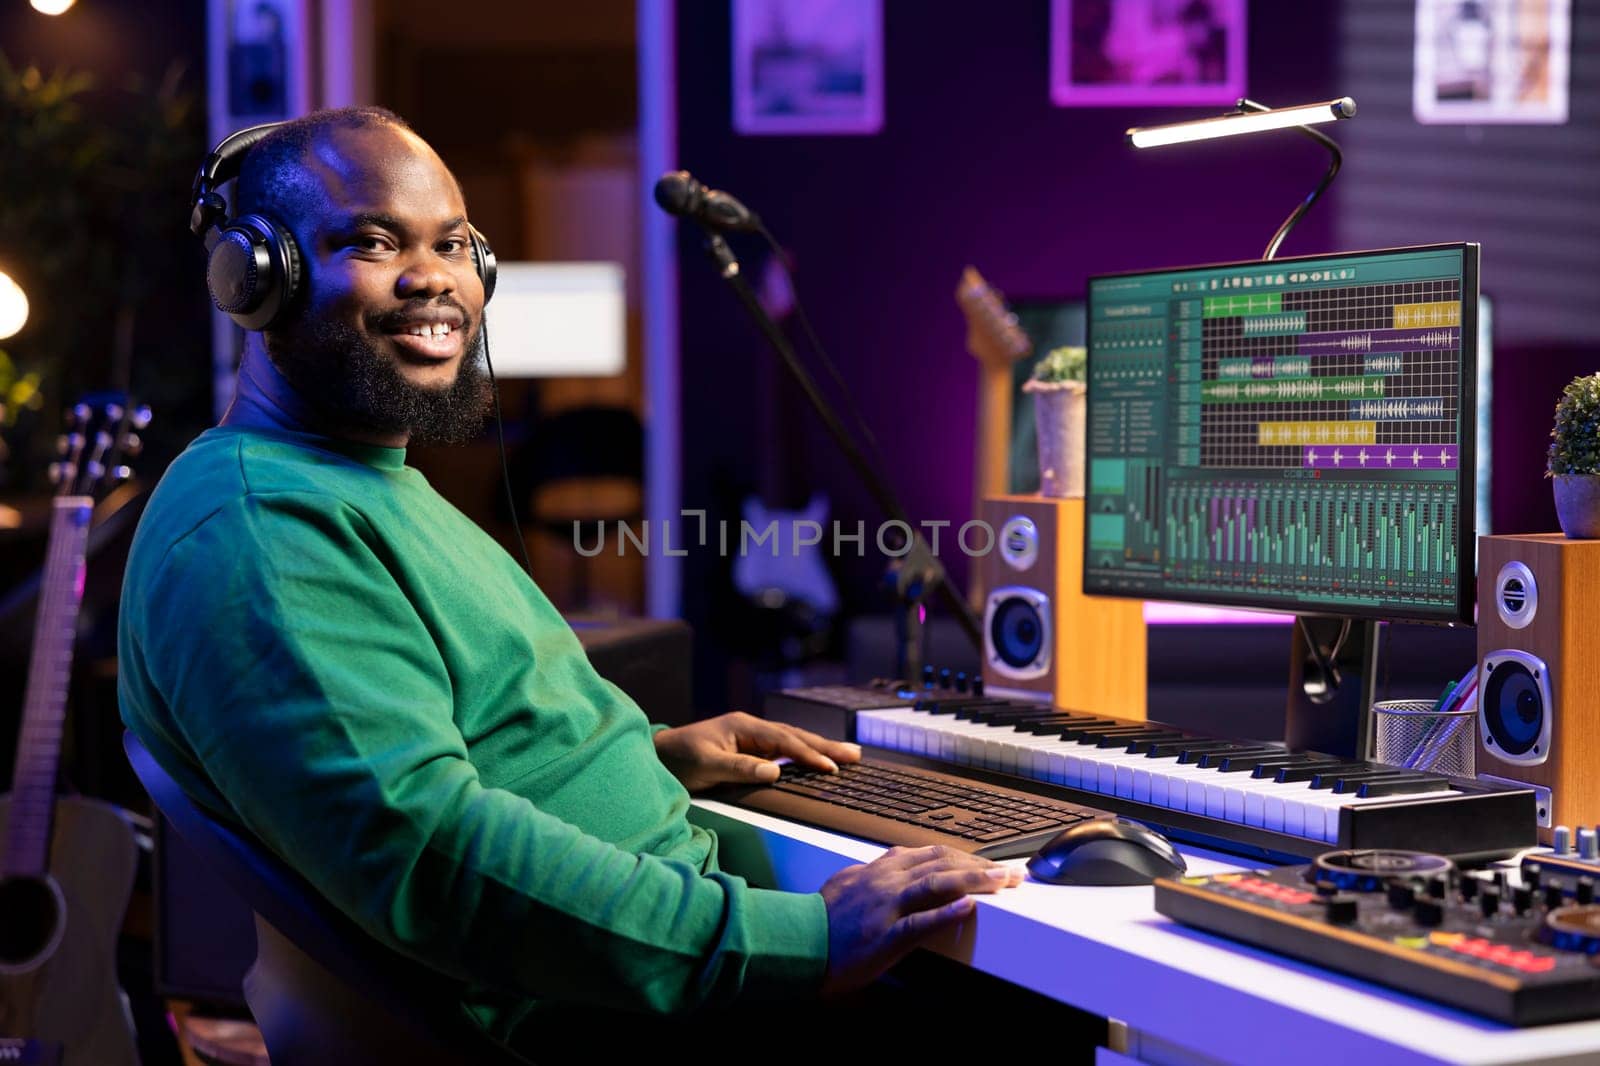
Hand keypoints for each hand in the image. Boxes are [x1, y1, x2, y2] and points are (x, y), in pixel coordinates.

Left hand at [652, 711, 861, 792]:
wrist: (659, 757)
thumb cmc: (679, 760)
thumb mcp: (707, 765)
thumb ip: (740, 768)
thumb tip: (775, 771)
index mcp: (743, 726)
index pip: (784, 741)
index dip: (809, 754)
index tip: (831, 767)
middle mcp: (751, 729)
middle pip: (795, 736)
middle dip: (825, 746)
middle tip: (856, 755)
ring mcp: (751, 739)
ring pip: (792, 743)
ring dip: (819, 749)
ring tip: (847, 756)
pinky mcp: (749, 750)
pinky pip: (783, 752)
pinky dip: (803, 756)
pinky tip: (818, 761)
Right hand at [818, 845, 1023, 998]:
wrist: (797, 941)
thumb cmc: (821, 918)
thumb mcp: (847, 882)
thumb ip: (872, 873)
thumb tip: (890, 864)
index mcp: (881, 870)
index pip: (931, 854)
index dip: (965, 857)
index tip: (990, 863)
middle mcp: (887, 881)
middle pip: (942, 863)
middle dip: (982, 867)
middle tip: (1013, 874)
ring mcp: (886, 906)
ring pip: (937, 884)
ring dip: (976, 881)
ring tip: (1004, 882)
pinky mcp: (884, 935)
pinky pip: (919, 921)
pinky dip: (946, 913)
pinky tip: (969, 908)